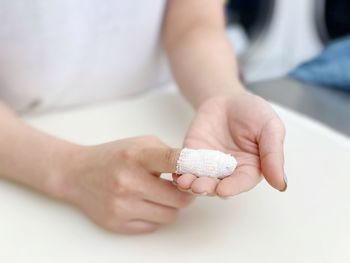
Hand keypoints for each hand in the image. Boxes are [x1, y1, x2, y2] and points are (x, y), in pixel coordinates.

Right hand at [59, 136, 192, 233]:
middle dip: (185, 194)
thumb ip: (168, 153)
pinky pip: (153, 227)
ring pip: (169, 216)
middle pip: (180, 198)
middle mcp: (128, 182)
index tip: (203, 171)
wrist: (77, 174)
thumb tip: (195, 170)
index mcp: (136, 156)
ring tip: (159, 196)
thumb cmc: (114, 156)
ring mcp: (121, 206)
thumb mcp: (140, 143)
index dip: (194, 166)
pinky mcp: (116, 224)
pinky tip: (143, 204)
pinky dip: (154, 217)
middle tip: (179, 188)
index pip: (174, 161)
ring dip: (170, 207)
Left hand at [174, 92, 286, 196]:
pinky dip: (179, 171)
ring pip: (199, 179)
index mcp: (250, 168)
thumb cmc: (254, 113)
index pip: (241, 182)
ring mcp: (208, 164)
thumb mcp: (270, 128)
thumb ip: (274, 154)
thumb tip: (281, 184)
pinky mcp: (192, 155)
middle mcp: (228, 172)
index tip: (223, 190)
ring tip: (183, 182)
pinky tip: (175, 173)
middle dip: (207, 187)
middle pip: (217, 184)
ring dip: (190, 183)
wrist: (229, 99)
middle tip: (198, 186)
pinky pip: (185, 166)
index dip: (232, 187)